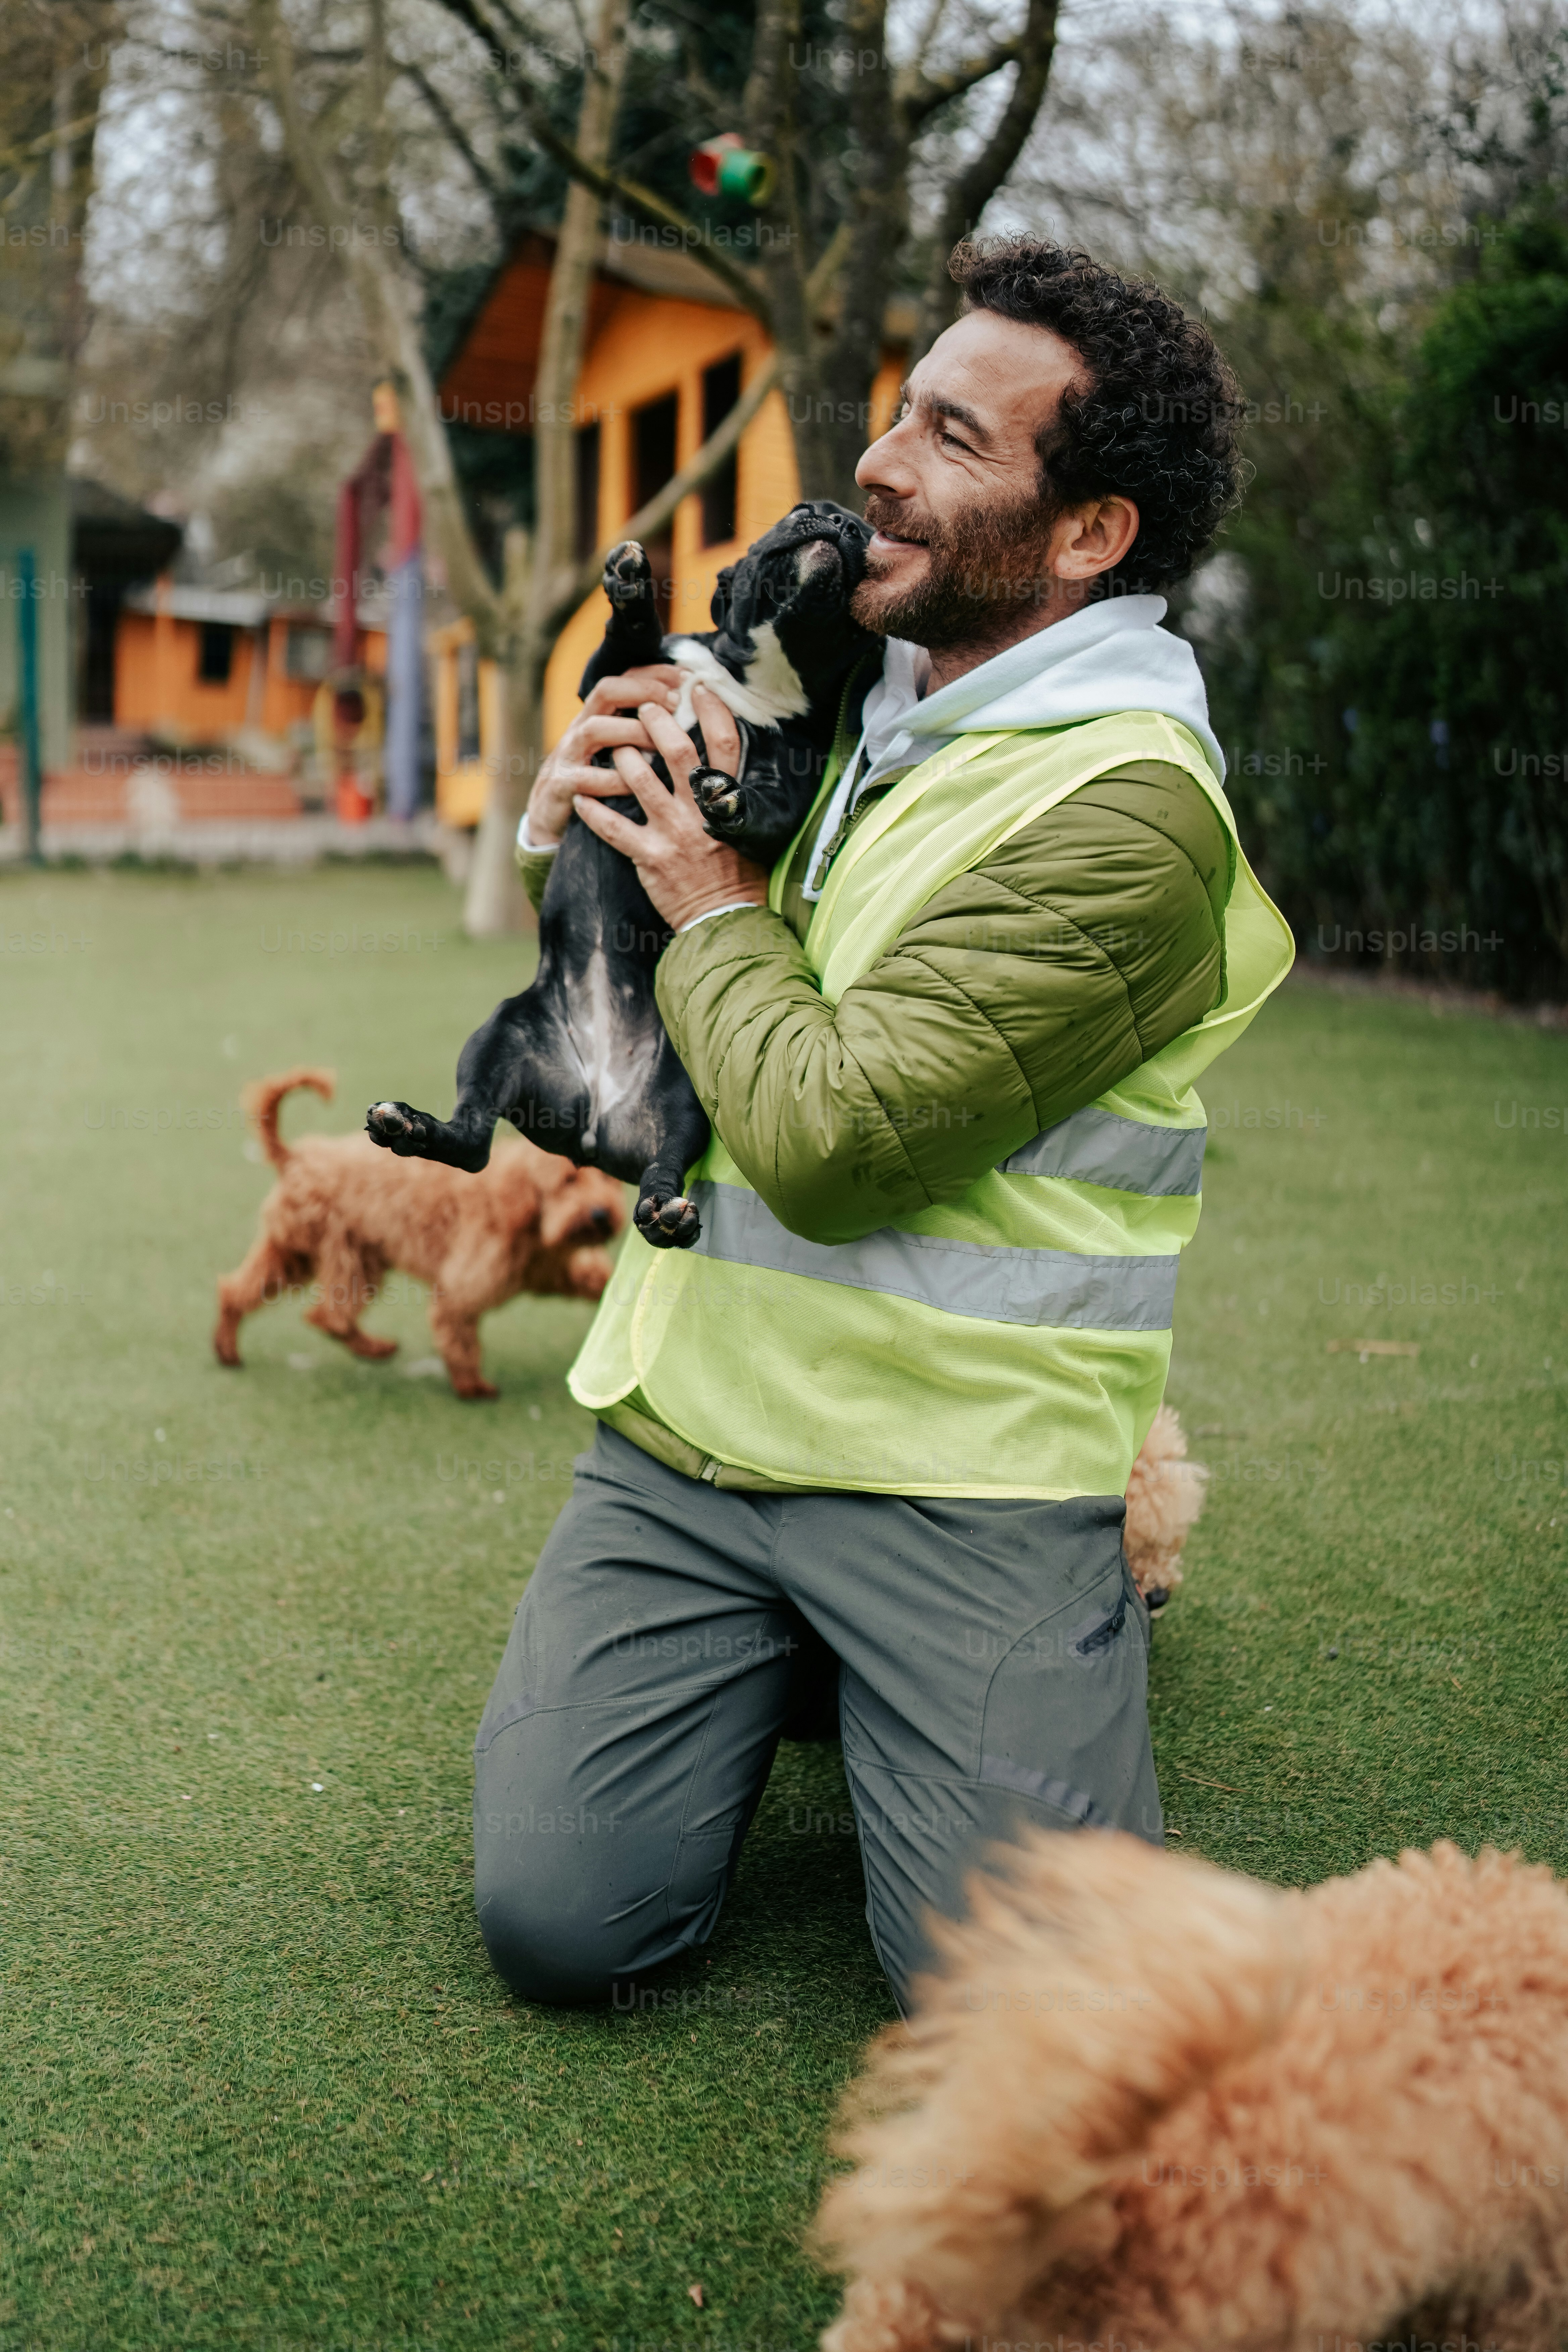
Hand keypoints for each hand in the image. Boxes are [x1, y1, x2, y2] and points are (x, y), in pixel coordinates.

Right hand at [524, 665, 685, 848]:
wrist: (548, 815)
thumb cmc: (594, 781)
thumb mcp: (615, 750)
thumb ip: (640, 730)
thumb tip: (685, 715)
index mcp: (598, 716)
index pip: (623, 678)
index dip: (654, 674)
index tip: (686, 676)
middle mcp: (581, 729)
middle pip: (606, 691)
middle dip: (642, 691)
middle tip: (675, 702)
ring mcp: (568, 755)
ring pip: (594, 730)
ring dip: (630, 733)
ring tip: (659, 746)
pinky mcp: (561, 785)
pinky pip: (587, 778)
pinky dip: (614, 781)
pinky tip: (638, 788)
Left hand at [572, 685, 769, 931]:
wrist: (725, 919)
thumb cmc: (736, 873)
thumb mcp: (744, 828)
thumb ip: (731, 795)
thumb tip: (722, 759)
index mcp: (726, 801)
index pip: (724, 744)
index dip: (712, 711)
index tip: (698, 690)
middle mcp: (699, 812)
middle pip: (677, 751)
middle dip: (656, 721)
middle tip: (644, 708)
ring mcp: (672, 833)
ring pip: (638, 779)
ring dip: (621, 755)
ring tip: (614, 746)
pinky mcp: (648, 857)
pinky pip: (613, 827)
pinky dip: (593, 811)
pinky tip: (582, 798)